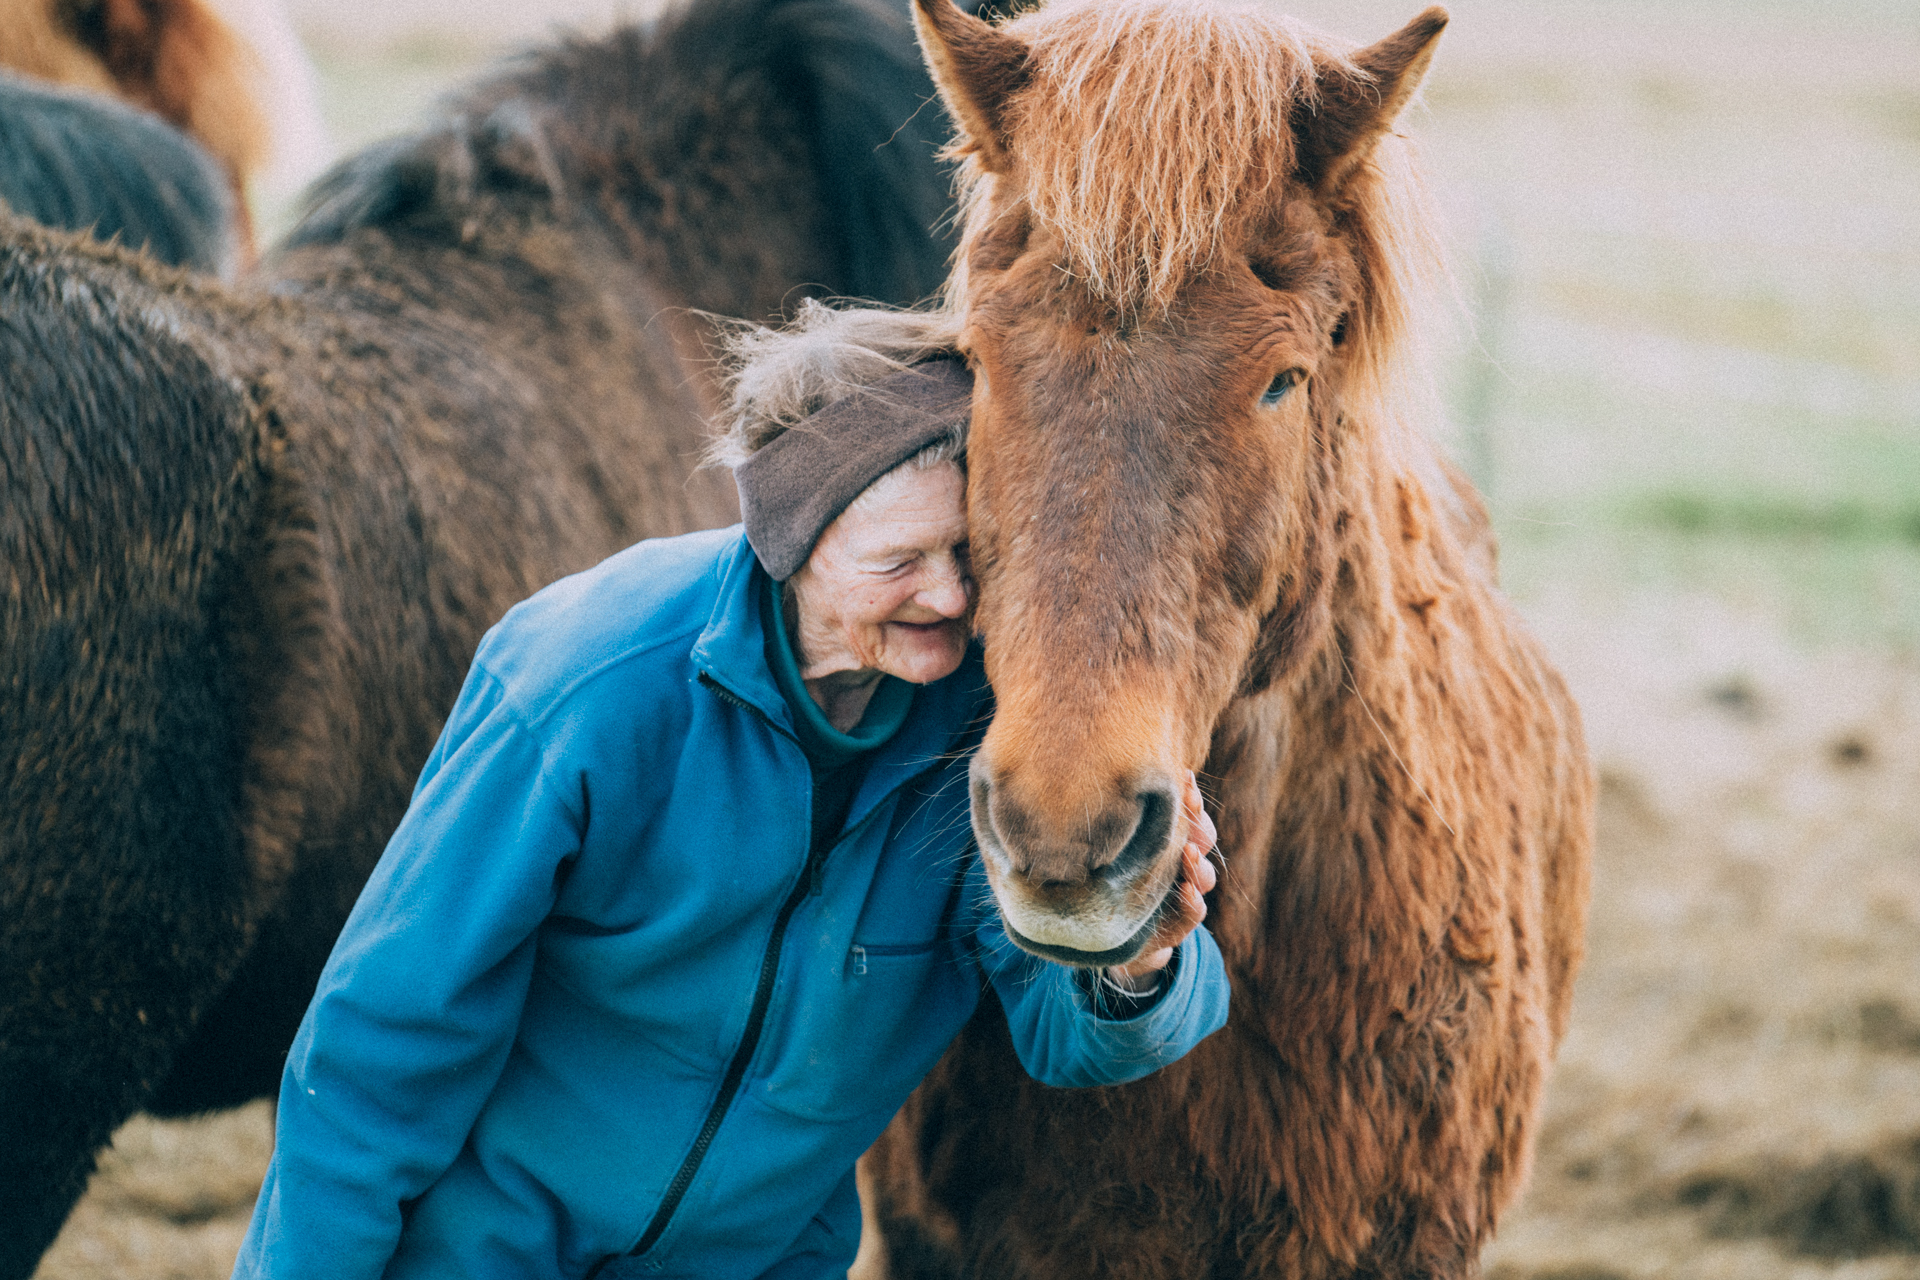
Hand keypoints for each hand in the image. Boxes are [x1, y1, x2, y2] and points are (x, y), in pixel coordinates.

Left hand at [1109, 771, 1216, 984]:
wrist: (1101, 930)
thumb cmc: (1102, 877)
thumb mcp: (1106, 845)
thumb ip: (1114, 821)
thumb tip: (1100, 779)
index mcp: (1167, 839)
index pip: (1191, 815)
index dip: (1192, 800)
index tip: (1184, 780)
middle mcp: (1180, 863)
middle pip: (1205, 840)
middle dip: (1200, 827)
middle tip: (1188, 810)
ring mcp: (1183, 892)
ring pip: (1205, 875)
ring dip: (1199, 864)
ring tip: (1189, 853)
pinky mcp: (1179, 923)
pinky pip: (1195, 911)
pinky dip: (1193, 902)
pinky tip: (1187, 891)